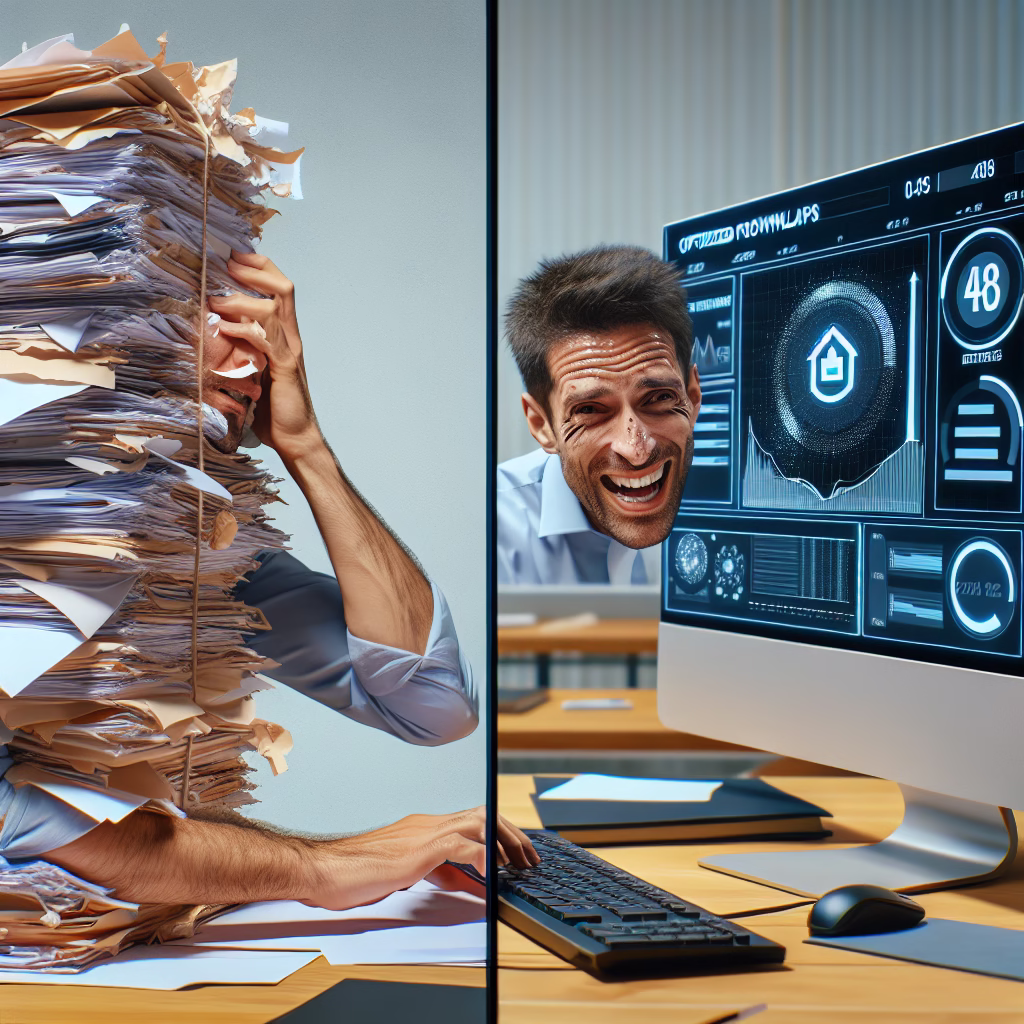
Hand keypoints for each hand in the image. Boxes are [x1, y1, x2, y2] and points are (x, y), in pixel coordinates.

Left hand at [208, 252, 320, 459]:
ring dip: (242, 300)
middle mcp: (291, 337)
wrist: (294, 436)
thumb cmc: (272, 407)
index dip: (260, 268)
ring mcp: (290, 351)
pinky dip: (245, 330)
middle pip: (283, 287)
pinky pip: (266, 340)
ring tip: (215, 302)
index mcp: (285, 334)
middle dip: (254, 271)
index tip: (234, 257)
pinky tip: (226, 330)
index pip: (280, 289)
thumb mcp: (254, 368)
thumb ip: (243, 346)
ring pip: (273, 309)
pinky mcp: (284, 368)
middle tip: (227, 264)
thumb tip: (217, 327)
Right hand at [304, 808, 538, 910]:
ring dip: (502, 842)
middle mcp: (426, 824)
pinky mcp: (415, 851)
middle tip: (528, 857)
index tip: (518, 850)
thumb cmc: (355, 872)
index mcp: (424, 827)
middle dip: (510, 833)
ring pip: (476, 822)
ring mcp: (421, 834)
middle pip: (482, 814)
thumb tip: (471, 882)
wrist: (322, 870)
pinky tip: (489, 872)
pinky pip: (458, 846)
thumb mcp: (407, 872)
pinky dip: (480, 857)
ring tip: (516, 864)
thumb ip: (440, 871)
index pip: (473, 818)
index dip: (501, 831)